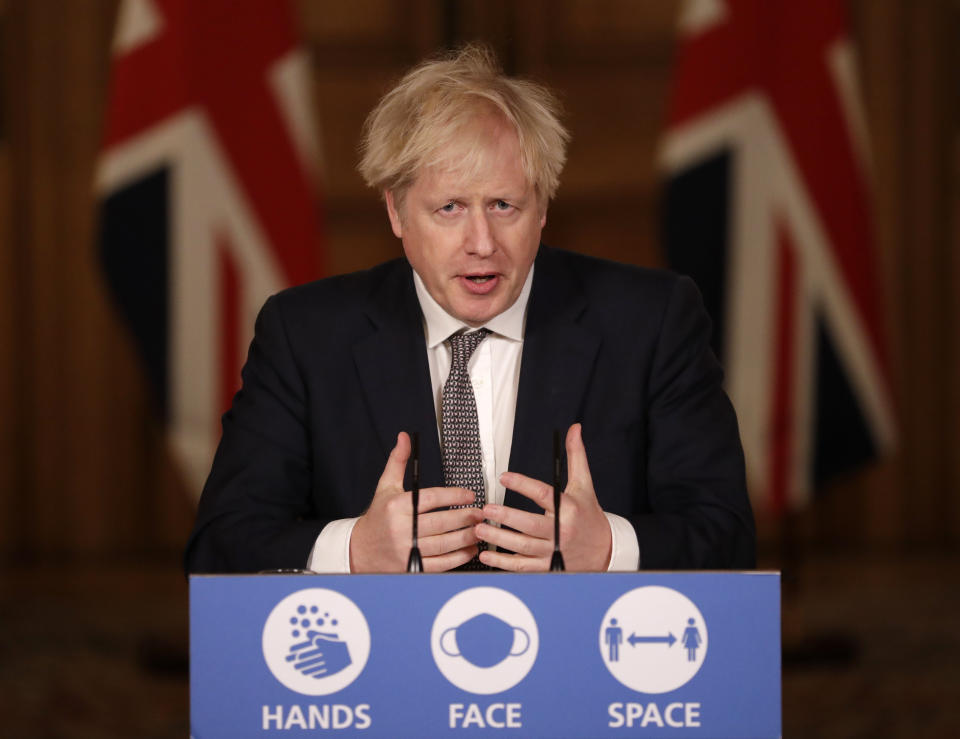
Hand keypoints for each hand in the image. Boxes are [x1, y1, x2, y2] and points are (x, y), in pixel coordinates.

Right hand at [350, 432, 483, 571]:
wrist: (359, 550)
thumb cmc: (378, 517)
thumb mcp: (386, 487)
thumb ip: (398, 461)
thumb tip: (405, 437)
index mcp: (397, 507)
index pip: (431, 498)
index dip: (454, 496)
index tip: (469, 495)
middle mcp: (402, 529)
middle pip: (441, 522)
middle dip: (465, 517)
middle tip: (480, 513)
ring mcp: (407, 550)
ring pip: (443, 544)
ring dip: (465, 537)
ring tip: (479, 529)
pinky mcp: (412, 567)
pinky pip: (440, 564)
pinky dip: (458, 558)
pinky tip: (469, 549)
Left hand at [476, 423, 611, 571]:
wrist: (605, 550)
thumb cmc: (590, 515)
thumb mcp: (584, 485)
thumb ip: (575, 456)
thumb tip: (574, 429)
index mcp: (568, 508)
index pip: (543, 494)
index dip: (523, 484)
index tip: (504, 476)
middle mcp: (561, 531)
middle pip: (530, 524)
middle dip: (506, 517)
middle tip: (486, 509)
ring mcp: (554, 551)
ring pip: (522, 547)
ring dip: (499, 539)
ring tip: (479, 528)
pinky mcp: (548, 567)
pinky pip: (523, 566)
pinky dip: (503, 563)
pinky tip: (487, 555)